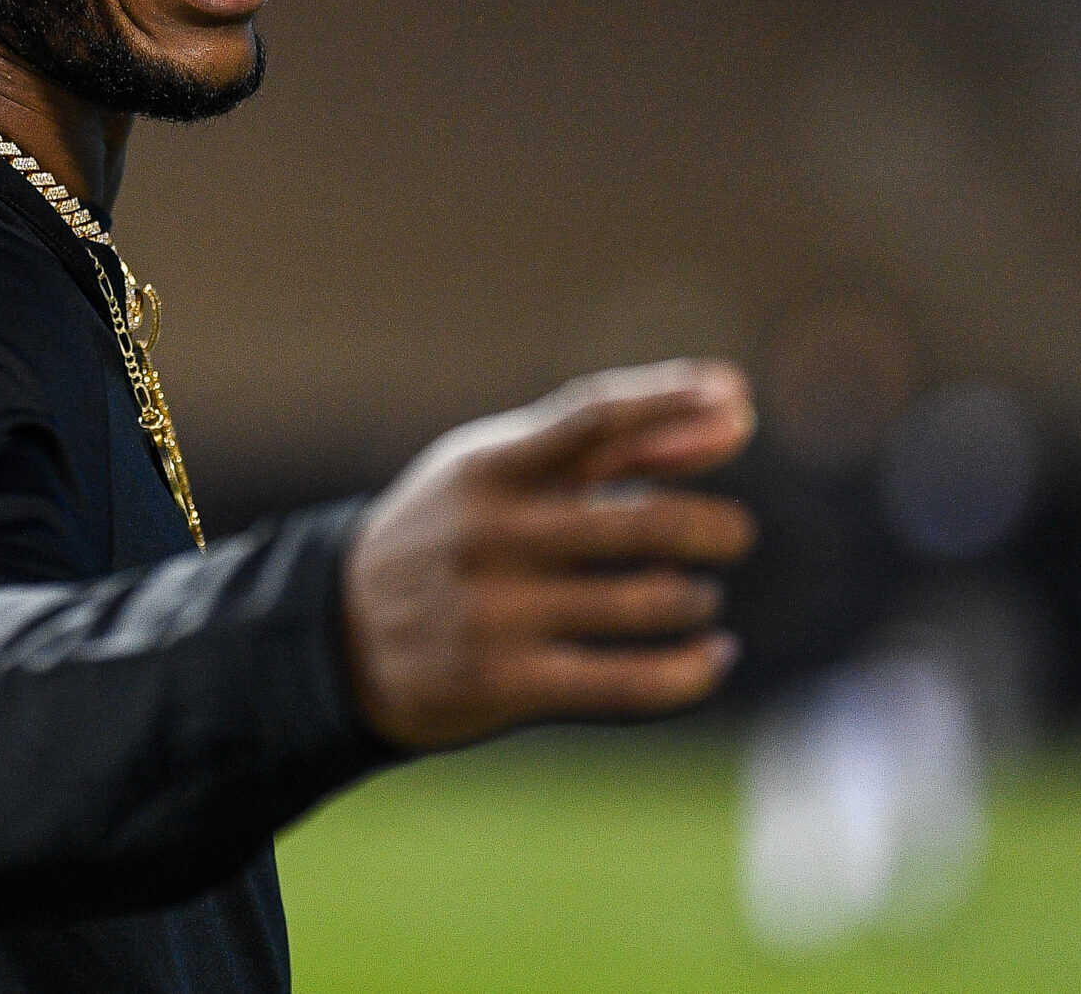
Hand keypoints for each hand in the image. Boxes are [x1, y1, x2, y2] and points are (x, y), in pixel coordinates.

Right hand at [341, 360, 757, 749]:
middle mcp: (491, 534)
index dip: (671, 400)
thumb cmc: (452, 537)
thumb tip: (735, 413)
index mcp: (489, 467)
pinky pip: (627, 682)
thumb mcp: (505, 476)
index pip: (592, 416)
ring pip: (647, 602)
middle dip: (712, 526)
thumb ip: (616, 445)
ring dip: (694, 597)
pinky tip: (713, 657)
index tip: (736, 396)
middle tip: (735, 534)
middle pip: (642, 519)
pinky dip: (690, 670)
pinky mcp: (506, 684)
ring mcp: (497, 611)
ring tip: (697, 596)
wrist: (344, 638)